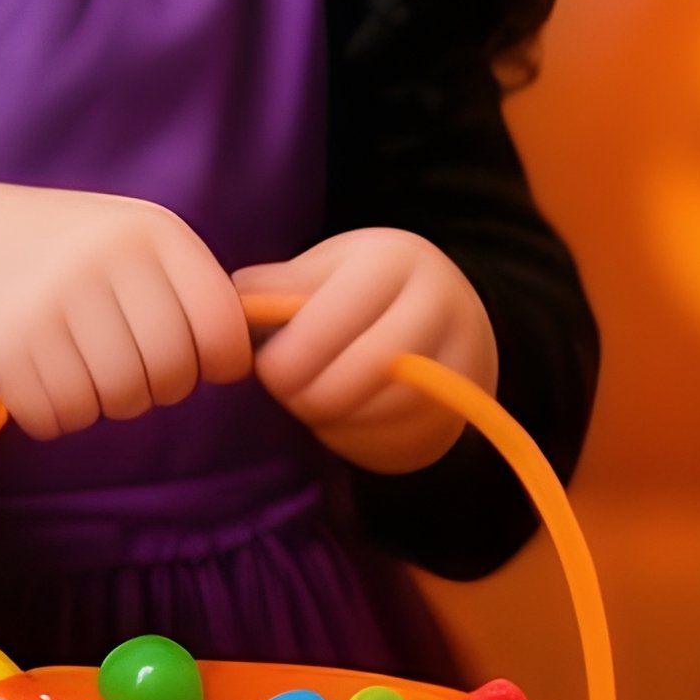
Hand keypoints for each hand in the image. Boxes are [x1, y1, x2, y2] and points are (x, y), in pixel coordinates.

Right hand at [0, 177, 251, 441]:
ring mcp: (55, 299)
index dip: (225, 360)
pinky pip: (62, 415)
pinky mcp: (6, 344)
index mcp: (152, 230)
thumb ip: (188, 286)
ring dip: (107, 402)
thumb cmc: (60, 251)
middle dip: (161, 386)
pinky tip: (40, 379)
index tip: (207, 365)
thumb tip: (246, 355)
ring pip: (121, 399)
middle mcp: (107, 258)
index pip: (221, 323)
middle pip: (174, 372)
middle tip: (131, 368)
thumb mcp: (129, 240)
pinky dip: (56, 414)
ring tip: (82, 367)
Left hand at [231, 228, 496, 472]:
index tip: (267, 369)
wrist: (451, 310)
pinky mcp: (468, 400)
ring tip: (317, 406)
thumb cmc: (366, 290)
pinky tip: (346, 423)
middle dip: (312, 394)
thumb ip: (276, 288)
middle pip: (367, 367)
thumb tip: (232, 306)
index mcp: (392, 259)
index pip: (329, 320)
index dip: (288, 357)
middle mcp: (438, 300)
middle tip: (291, 396)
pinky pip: (409, 436)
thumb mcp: (325, 270)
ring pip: (389, 408)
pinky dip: (366, 440)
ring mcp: (462, 350)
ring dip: (338, 420)